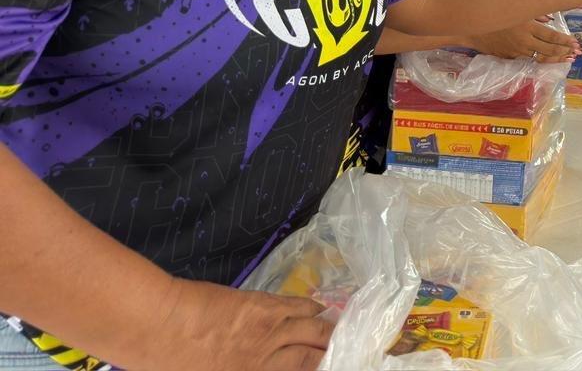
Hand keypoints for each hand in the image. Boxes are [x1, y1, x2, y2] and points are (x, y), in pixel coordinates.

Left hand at [146, 278, 331, 370]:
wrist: (153, 325)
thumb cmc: (167, 366)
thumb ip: (241, 369)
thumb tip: (262, 361)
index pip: (301, 370)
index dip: (318, 367)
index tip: (327, 364)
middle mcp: (267, 355)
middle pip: (313, 352)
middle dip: (331, 352)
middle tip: (342, 351)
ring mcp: (267, 327)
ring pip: (312, 325)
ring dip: (327, 328)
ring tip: (336, 330)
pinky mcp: (260, 303)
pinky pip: (296, 305)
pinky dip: (312, 308)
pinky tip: (317, 311)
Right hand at [472, 20, 580, 62]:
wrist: (472, 27)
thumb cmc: (495, 12)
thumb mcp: (516, 8)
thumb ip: (534, 13)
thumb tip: (550, 18)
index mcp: (527, 27)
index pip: (551, 36)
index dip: (565, 41)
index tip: (576, 43)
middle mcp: (524, 42)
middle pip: (549, 50)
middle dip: (564, 52)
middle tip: (576, 53)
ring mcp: (516, 52)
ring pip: (539, 58)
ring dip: (554, 59)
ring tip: (566, 59)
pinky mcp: (509, 57)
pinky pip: (527, 59)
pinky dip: (538, 60)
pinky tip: (547, 60)